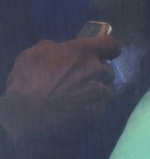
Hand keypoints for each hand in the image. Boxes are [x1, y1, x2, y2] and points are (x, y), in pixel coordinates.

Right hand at [0, 35, 119, 142]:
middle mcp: (97, 70)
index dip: (109, 47)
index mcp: (84, 52)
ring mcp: (100, 92)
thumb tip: (57, 48)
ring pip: (106, 88)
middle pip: (107, 69)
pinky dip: (91, 105)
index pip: (112, 44)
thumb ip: (52, 48)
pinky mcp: (99, 110)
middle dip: (97, 72)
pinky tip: (76, 107)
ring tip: (77, 95)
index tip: (105, 52)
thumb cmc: (27, 80)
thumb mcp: (33, 54)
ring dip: (96, 89)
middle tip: (80, 77)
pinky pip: (100, 104)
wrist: (28, 114)